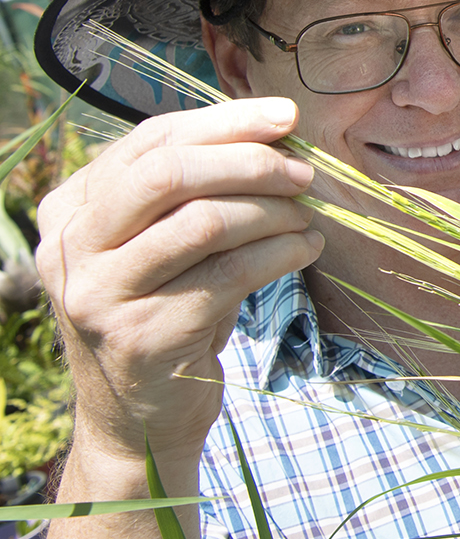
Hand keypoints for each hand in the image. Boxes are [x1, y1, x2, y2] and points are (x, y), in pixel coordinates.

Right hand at [35, 98, 323, 466]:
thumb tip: (275, 131)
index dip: (226, 122)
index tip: (286, 117)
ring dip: (273, 210)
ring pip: (204, 221)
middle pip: (169, 173)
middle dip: (249, 161)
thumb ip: (194, 191)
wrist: (140, 421)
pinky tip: (307, 248)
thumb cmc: (166, 313)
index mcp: (72, 209)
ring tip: (308, 215)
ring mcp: (102, 293)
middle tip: (303, 171)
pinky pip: (230, 273)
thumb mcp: (162, 245)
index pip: (152, 140)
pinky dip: (282, 252)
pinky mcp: (145, 335)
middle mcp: (72, 247)